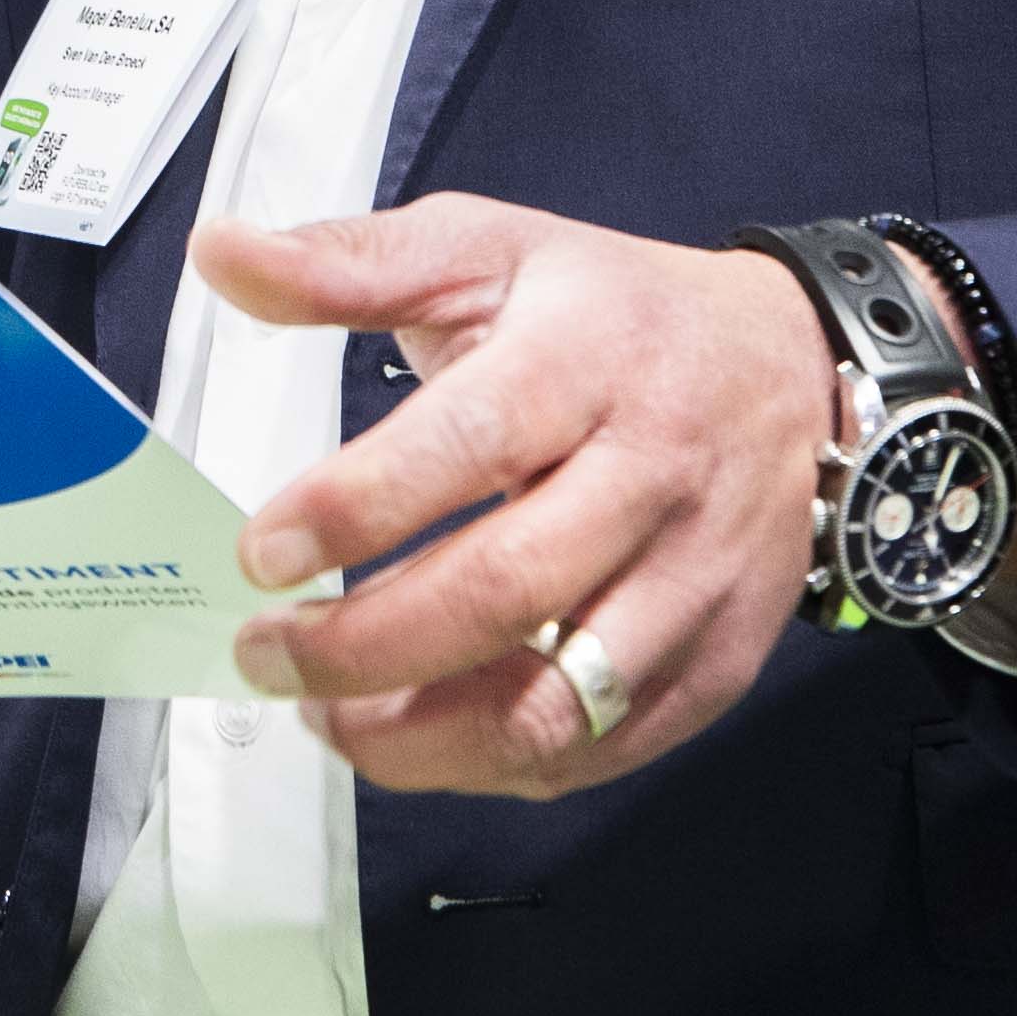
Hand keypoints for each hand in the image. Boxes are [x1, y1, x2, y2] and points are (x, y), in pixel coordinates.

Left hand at [200, 194, 842, 795]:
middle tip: (268, 657)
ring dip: (417, 735)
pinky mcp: (717, 663)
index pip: (470, 444)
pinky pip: (598, 751)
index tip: (261, 555)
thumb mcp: (487, 249)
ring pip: (554, 703)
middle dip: (362, 648)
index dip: (355, 508)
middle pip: (505, 593)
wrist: (796, 372)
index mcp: (587, 358)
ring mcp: (694, 582)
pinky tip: (419, 736)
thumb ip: (349, 265)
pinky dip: (491, 766)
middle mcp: (652, 475)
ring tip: (329, 718)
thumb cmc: (615, 315)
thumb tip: (220, 256)